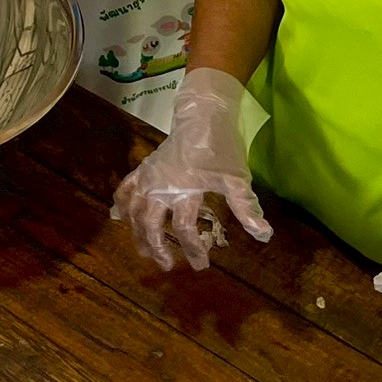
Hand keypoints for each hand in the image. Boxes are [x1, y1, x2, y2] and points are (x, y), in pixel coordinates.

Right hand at [110, 67, 271, 270]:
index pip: (183, 227)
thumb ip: (246, 208)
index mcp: (183, 189)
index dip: (192, 249)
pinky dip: (120, 203)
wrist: (203, 115)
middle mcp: (160, 186)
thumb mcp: (237, 178)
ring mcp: (149, 176)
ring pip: (134, 210)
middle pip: (150, 223)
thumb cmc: (221, 147)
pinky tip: (118, 217)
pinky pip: (125, 188)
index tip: (202, 265)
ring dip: (137, 232)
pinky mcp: (144, 168)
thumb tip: (263, 236)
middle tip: (168, 265)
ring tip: (143, 251)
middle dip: (158, 247)